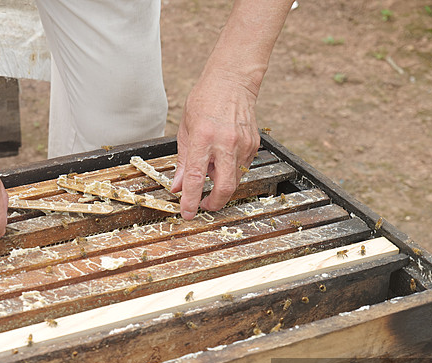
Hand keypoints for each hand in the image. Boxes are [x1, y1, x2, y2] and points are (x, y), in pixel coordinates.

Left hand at [172, 76, 260, 219]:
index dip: (191, 200)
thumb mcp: (185, 129)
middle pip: (224, 188)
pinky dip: (230, 171)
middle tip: (203, 205)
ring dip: (221, 185)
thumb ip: (183, 161)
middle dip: (214, 203)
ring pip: (234, 181)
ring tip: (210, 170)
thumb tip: (179, 186)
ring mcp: (242, 145)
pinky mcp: (253, 145)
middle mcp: (225, 143)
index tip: (187, 212)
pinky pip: (241, 168)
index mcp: (203, 138)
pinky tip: (222, 159)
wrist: (232, 81)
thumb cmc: (205, 100)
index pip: (196, 178)